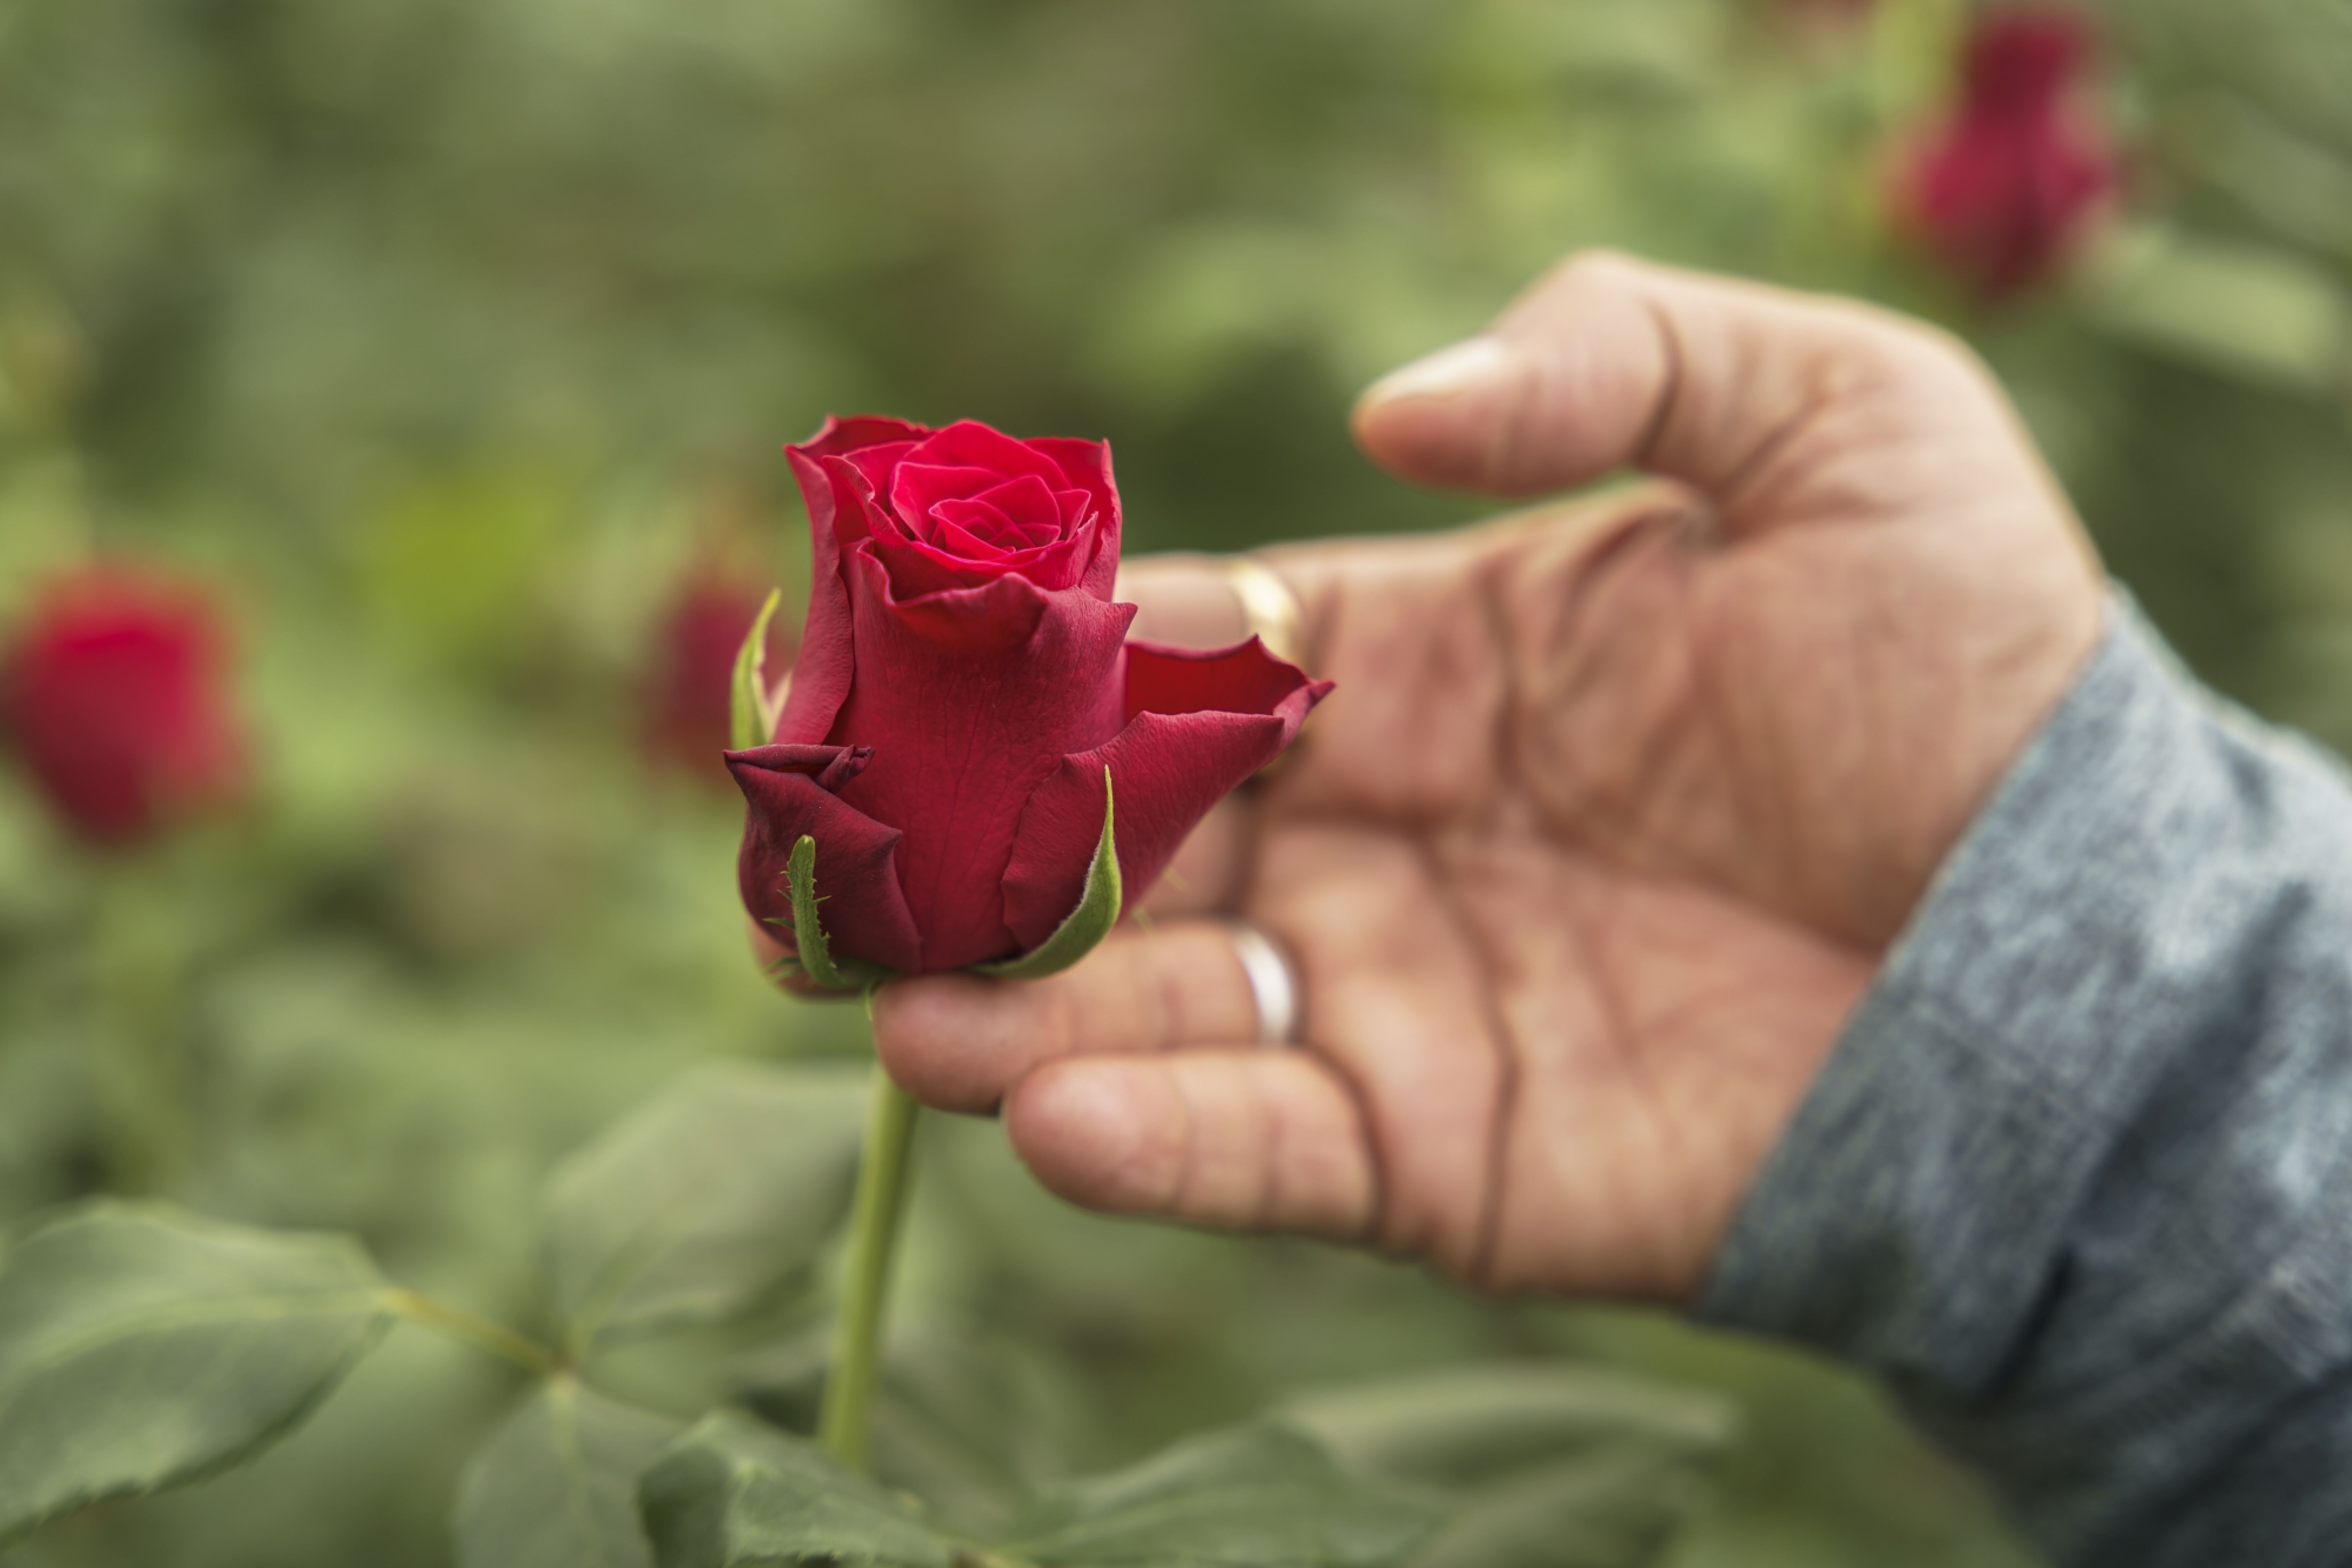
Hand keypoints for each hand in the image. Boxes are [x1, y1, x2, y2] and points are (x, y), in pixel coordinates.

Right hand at [869, 251, 2105, 1300]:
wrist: (2080, 939)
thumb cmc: (1974, 665)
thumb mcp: (1830, 423)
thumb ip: (1608, 356)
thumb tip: (1389, 412)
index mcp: (1421, 663)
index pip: (1187, 650)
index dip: (1053, 650)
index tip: (917, 649)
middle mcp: (1372, 835)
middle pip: (1124, 845)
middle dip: (980, 852)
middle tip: (834, 858)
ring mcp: (1394, 1003)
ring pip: (1159, 1010)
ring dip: (1016, 1014)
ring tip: (891, 1007)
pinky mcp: (1444, 1157)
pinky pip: (1270, 1152)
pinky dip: (1159, 1141)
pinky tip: (1048, 1117)